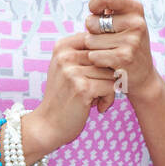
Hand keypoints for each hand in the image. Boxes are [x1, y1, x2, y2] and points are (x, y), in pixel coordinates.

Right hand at [31, 32, 117, 153]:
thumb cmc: (64, 96)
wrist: (48, 125)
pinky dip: (108, 100)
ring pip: (111, 72)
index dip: (105, 58)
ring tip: (95, 99)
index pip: (98, 40)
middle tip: (99, 89)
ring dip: (109, 88)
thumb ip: (85, 52)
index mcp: (62, 47)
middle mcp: (65, 55)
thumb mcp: (67, 68)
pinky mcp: (82, 88)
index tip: (98, 74)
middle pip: (107, 56)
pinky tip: (98, 107)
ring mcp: (72, 71)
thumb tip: (116, 42)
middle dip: (108, 74)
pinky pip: (111, 87)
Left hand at [83, 0, 160, 109]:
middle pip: (91, 21)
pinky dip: (96, 61)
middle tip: (107, 41)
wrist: (142, 76)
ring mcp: (132, 40)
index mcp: (136, 8)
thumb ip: (111, 5)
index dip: (94, 4)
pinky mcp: (124, 58)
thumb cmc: (126, 44)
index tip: (96, 13)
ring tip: (109, 52)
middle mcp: (137, 22)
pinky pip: (93, 55)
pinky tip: (109, 64)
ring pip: (90, 40)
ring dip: (93, 48)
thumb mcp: (124, 20)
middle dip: (92, 32)